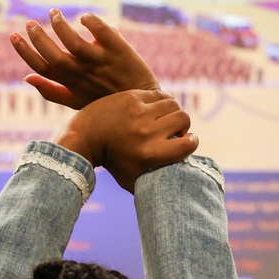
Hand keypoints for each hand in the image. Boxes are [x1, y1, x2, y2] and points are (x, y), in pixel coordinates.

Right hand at [10, 10, 158, 109]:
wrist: (142, 101)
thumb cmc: (104, 102)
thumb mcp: (75, 102)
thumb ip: (50, 91)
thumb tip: (26, 77)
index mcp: (70, 83)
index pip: (41, 67)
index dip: (25, 51)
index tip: (13, 35)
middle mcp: (82, 72)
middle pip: (53, 54)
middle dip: (38, 37)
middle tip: (30, 22)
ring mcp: (100, 61)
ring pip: (74, 42)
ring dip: (60, 26)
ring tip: (53, 13)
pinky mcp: (119, 49)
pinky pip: (102, 32)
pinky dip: (91, 22)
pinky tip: (84, 17)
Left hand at [55, 90, 197, 192]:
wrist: (85, 137)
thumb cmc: (112, 161)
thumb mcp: (133, 179)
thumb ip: (155, 182)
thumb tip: (177, 184)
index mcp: (150, 153)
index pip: (187, 144)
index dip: (192, 142)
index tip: (187, 141)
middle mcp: (147, 131)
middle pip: (183, 119)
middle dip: (183, 125)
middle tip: (173, 130)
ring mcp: (140, 111)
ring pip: (174, 104)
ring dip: (173, 112)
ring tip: (164, 119)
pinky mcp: (133, 97)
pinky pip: (160, 94)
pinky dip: (162, 101)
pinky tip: (155, 109)